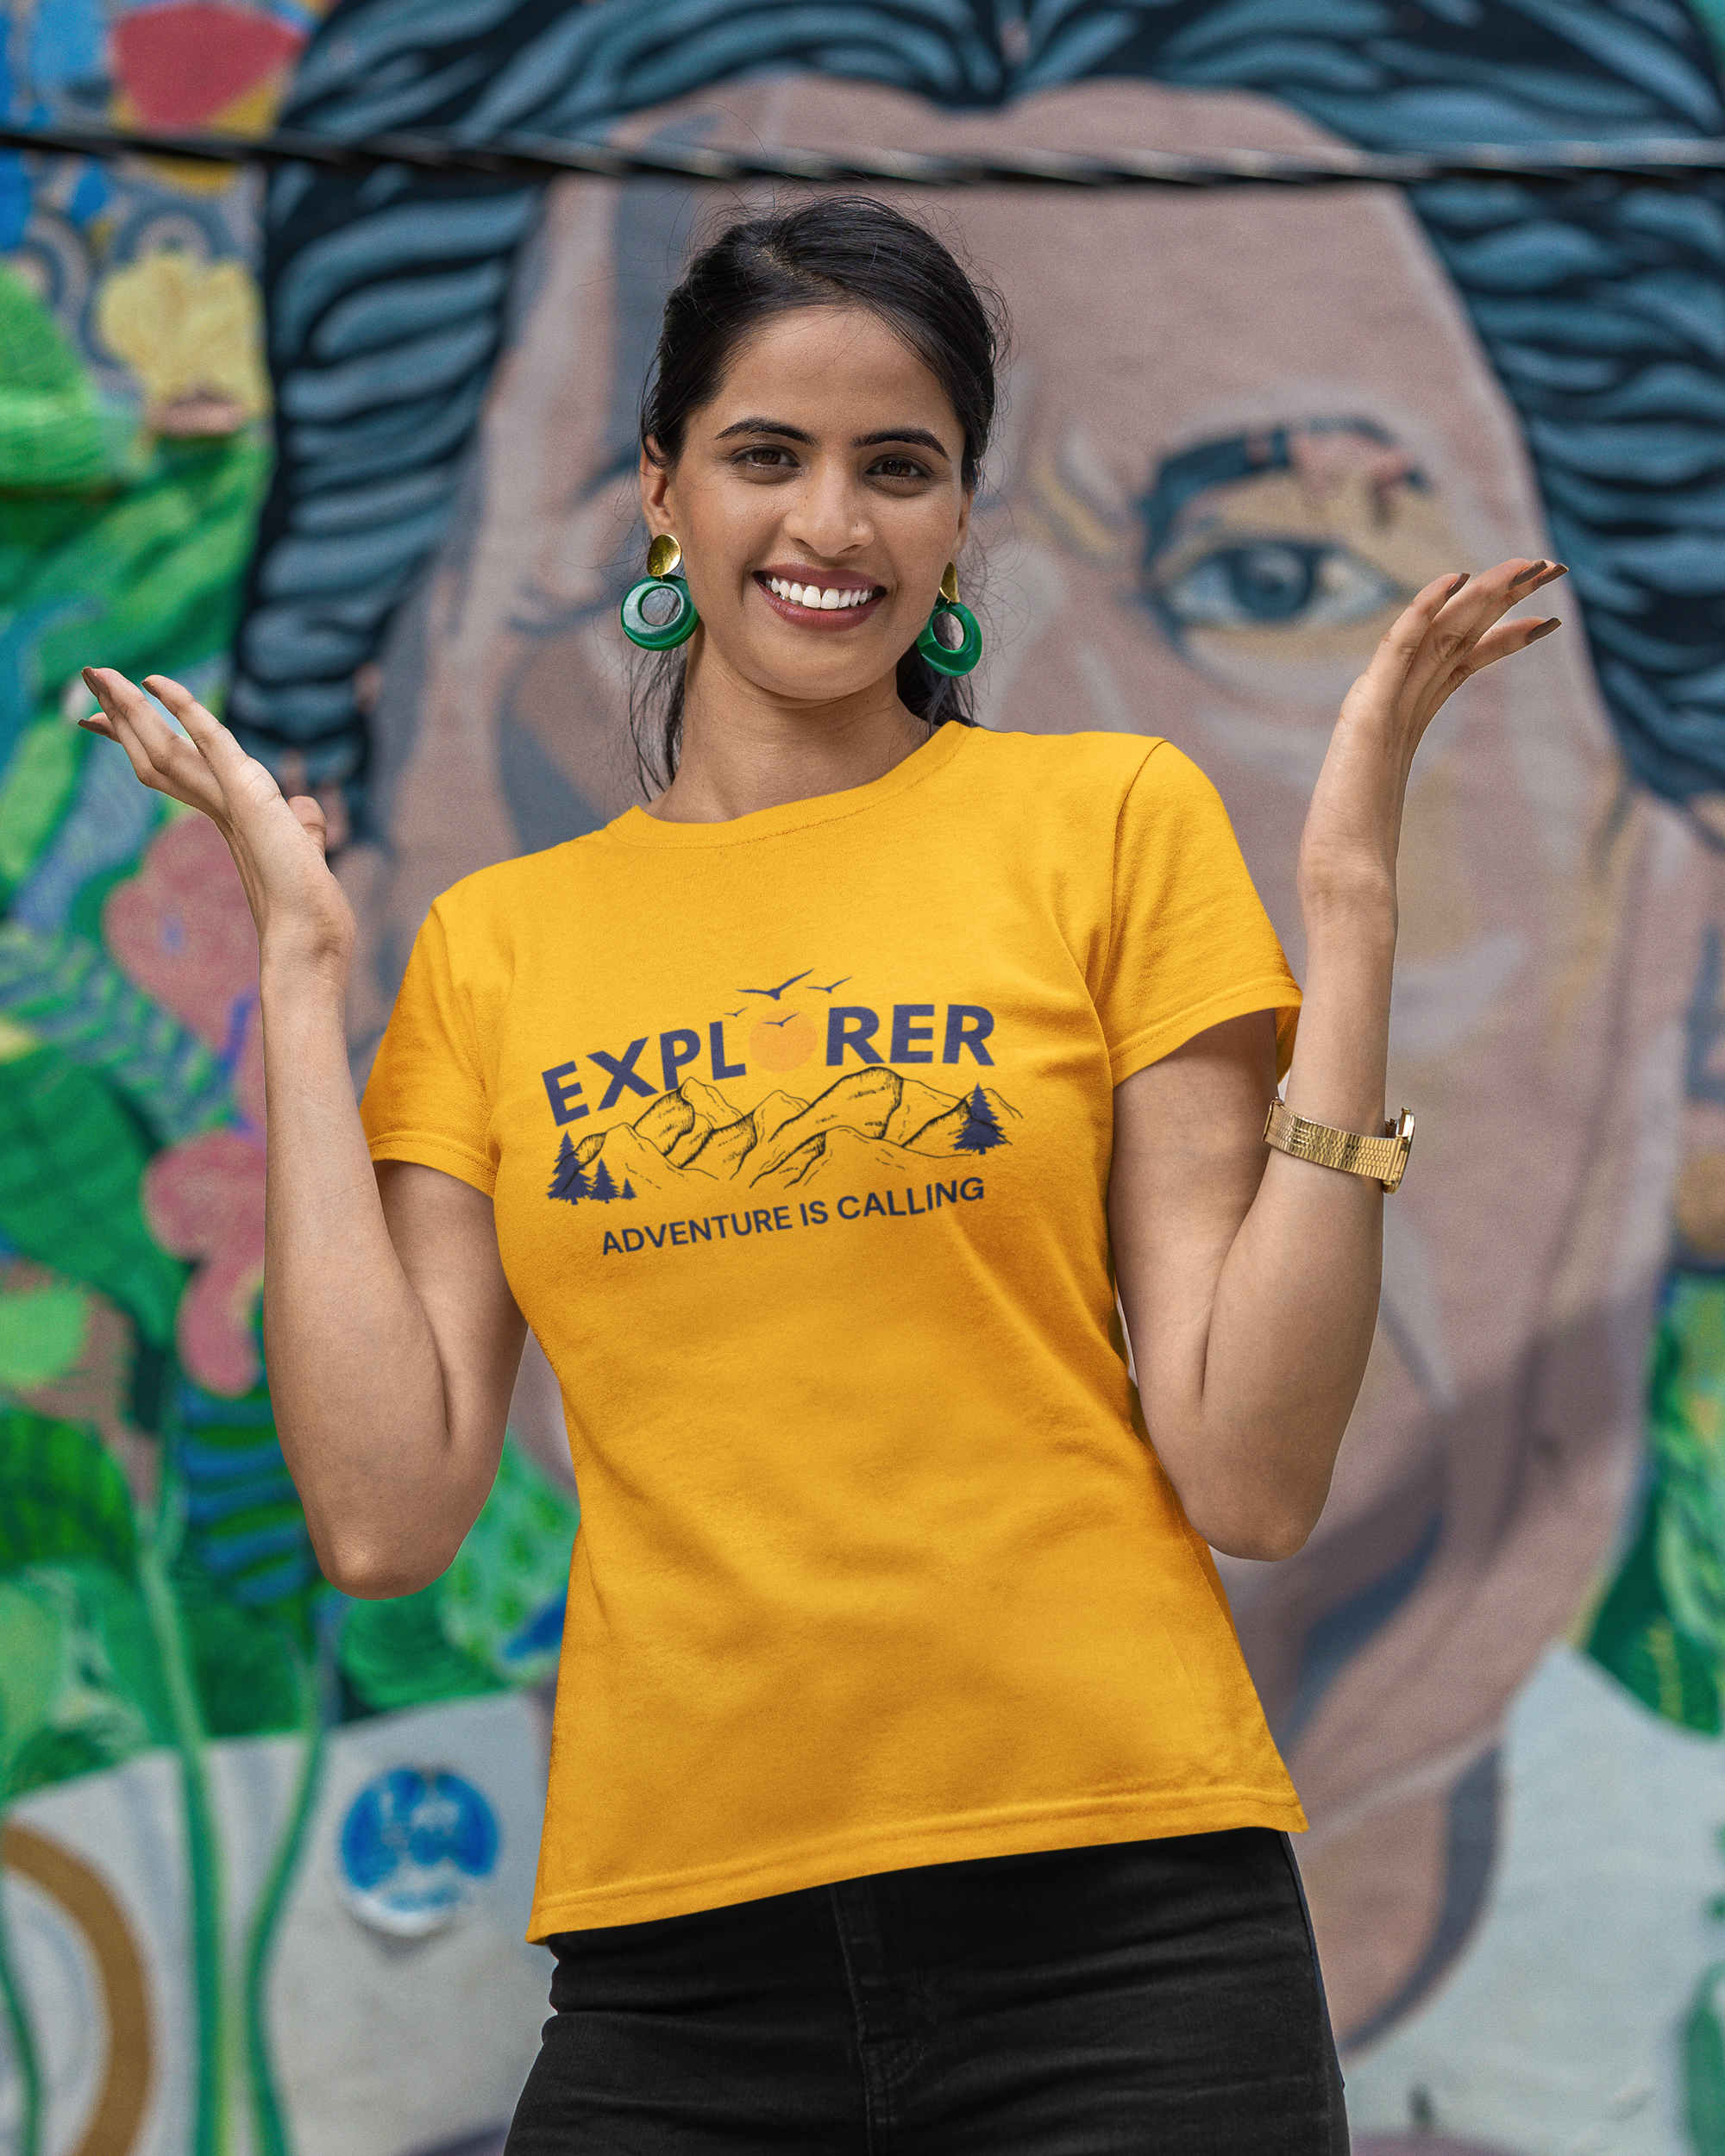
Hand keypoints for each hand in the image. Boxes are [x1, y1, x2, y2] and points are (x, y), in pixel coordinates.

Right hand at [78, 667, 354, 980]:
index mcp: (227, 816)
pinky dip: (187, 711)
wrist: (308, 939)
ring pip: (164, 747)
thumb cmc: (309, 909)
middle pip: (156, 753)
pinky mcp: (246, 796)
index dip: (143, 740)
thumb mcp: (305, 853)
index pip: (176, 769)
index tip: (112, 718)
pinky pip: (212, 742)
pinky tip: (159, 684)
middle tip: (90, 677)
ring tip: (97, 672)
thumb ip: (302, 827)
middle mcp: (218, 807)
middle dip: (123, 715)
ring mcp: (227, 801)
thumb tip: (306, 810)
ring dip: (132, 707)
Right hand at [1298, 556, 1565, 916]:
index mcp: (1402, 727)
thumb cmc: (1358, 868)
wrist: (1342, 883)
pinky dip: (1424, 609)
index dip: (1504, 637)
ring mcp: (1377, 707)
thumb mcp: (1389, 827)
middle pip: (1456, 637)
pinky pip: (1399, 646)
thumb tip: (1400, 846)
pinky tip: (1455, 579)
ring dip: (1483, 593)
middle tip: (1551, 565)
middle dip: (1504, 598)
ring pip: (1437, 633)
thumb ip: (1394, 817)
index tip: (1547, 618)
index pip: (1462, 665)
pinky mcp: (1365, 713)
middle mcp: (1392, 707)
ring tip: (1530, 564)